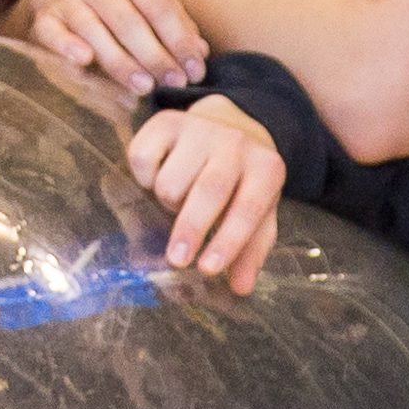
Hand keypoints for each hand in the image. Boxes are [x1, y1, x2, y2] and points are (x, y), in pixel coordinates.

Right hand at [14, 0, 206, 95]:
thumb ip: (175, 21)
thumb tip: (200, 52)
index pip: (159, 7)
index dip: (180, 40)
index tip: (196, 69)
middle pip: (130, 24)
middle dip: (156, 57)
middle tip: (175, 83)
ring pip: (97, 34)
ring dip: (123, 64)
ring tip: (146, 87)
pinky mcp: (44, 18)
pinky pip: (55, 35)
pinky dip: (68, 47)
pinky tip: (85, 61)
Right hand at [128, 98, 287, 294]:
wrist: (230, 125)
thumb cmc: (242, 183)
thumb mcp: (258, 214)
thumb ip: (250, 250)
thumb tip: (241, 288)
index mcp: (266, 168)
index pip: (248, 209)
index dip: (228, 242)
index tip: (208, 270)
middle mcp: (236, 143)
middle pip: (209, 191)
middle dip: (191, 229)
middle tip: (176, 260)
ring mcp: (200, 128)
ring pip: (170, 180)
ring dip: (167, 202)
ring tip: (177, 203)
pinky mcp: (166, 120)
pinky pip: (142, 157)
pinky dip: (143, 177)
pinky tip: (156, 179)